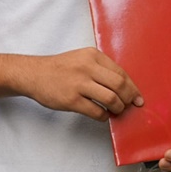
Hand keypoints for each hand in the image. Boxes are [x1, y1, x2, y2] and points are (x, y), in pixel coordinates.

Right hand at [18, 48, 142, 120]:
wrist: (33, 74)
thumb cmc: (60, 68)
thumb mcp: (82, 58)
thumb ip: (101, 68)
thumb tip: (124, 86)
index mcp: (93, 55)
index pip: (121, 72)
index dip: (132, 87)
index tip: (137, 96)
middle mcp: (87, 67)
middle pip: (120, 85)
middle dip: (129, 98)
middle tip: (130, 105)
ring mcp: (79, 84)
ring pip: (111, 98)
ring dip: (118, 108)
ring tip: (116, 110)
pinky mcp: (71, 99)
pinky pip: (96, 111)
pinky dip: (104, 116)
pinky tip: (102, 115)